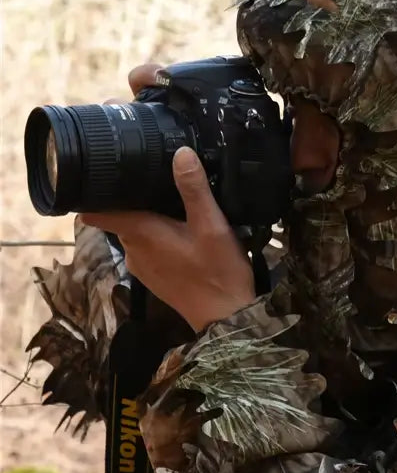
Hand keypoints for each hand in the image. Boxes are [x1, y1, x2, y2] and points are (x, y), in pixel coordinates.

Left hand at [82, 64, 254, 331]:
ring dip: (147, 216)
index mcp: (141, 233)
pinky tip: (181, 229)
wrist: (226, 319)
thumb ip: (194, 189)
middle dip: (132, 197)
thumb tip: (180, 153)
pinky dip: (157, 235)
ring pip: (135, 231)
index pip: (97, 211)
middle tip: (154, 175)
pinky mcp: (154, 277)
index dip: (94, 191)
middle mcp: (134, 250)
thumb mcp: (212, 225)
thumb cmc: (218, 272)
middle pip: (119, 216)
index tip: (102, 171)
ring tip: (172, 199)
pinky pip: (147, 247)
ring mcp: (142, 266)